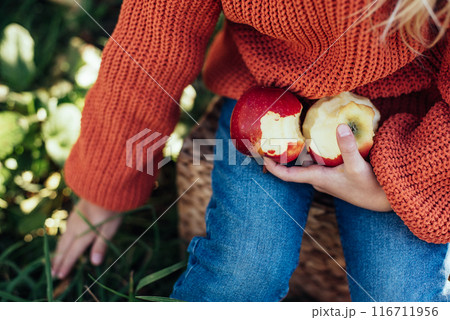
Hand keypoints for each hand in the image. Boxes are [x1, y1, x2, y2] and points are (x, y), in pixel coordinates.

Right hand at [51, 199, 121, 278]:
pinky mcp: (75, 212)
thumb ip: (101, 245)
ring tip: (54, 260)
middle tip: (52, 274)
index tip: (60, 276)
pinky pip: (65, 229)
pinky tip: (64, 240)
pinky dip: (62, 240)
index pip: (73, 253)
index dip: (66, 265)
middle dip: (58, 261)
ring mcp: (74, 218)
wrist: (106, 185)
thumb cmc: (112, 208)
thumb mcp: (110, 228)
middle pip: (64, 247)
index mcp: (84, 233)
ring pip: (63, 238)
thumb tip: (94, 263)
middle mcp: (75, 227)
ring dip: (58, 251)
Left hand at [264, 124, 391, 211]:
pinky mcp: (335, 175)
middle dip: (287, 153)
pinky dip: (316, 151)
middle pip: (296, 165)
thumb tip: (339, 126)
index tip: (262, 157)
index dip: (273, 167)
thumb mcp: (357, 166)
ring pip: (309, 162)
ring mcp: (326, 178)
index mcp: (317, 178)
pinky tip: (320, 138)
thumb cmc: (368, 187)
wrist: (383, 200)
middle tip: (277, 135)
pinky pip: (320, 161)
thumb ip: (348, 147)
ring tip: (295, 131)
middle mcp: (318, 179)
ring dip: (302, 150)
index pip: (288, 175)